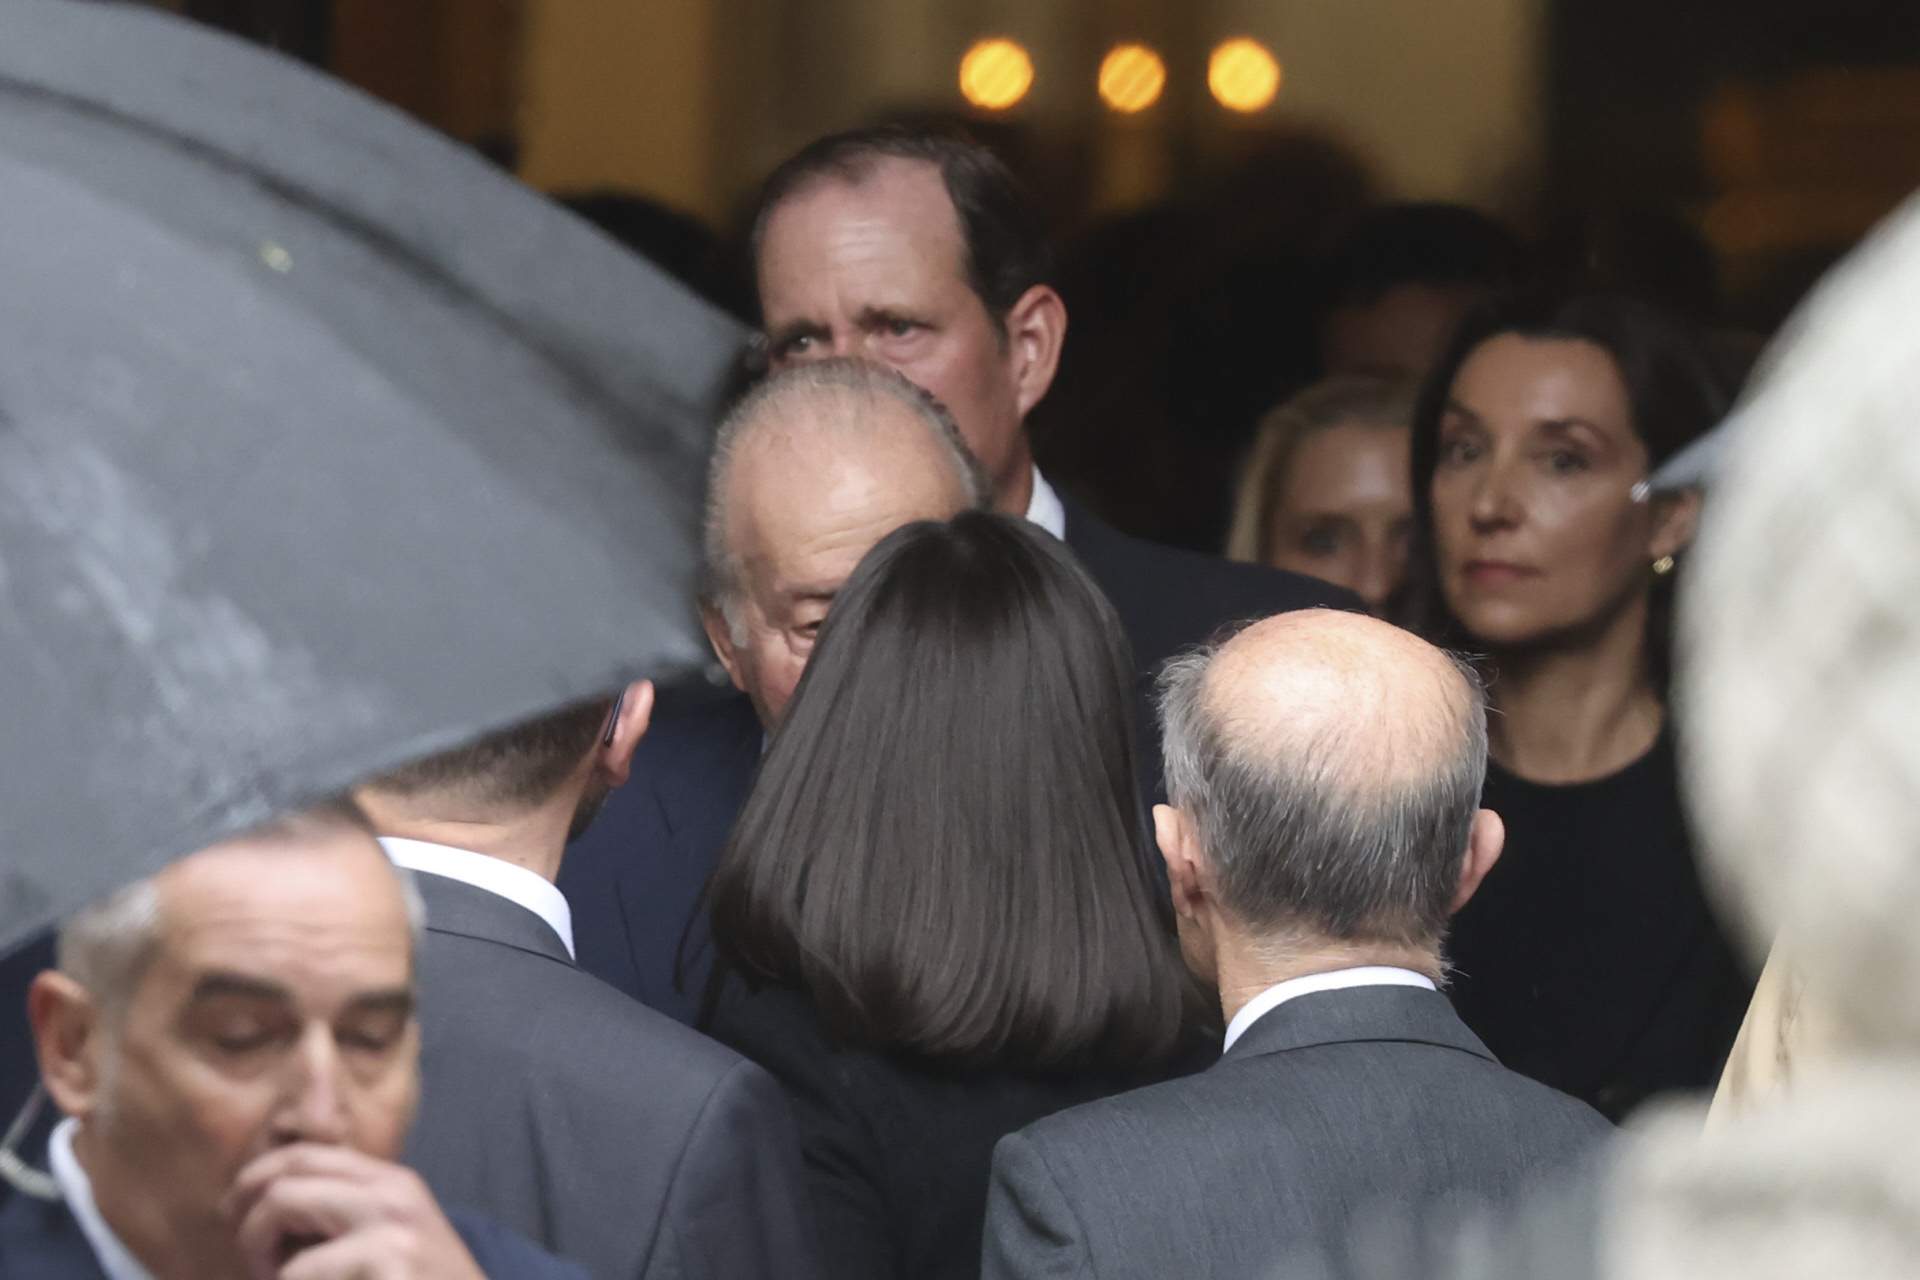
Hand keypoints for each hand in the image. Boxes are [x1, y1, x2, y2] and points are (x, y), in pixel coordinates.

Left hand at [226, 1144, 485, 1279]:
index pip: (303, 1155)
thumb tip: (260, 1197)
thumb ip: (343, 1212)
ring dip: (267, 1270)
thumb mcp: (389, 1241)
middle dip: (250, 1227)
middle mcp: (394, 1196)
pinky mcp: (389, 1267)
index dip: (254, 1180)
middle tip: (257, 1271)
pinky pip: (300, 1277)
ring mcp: (393, 1233)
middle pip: (285, 1184)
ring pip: (285, 1226)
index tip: (232, 1215)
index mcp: (393, 1183)